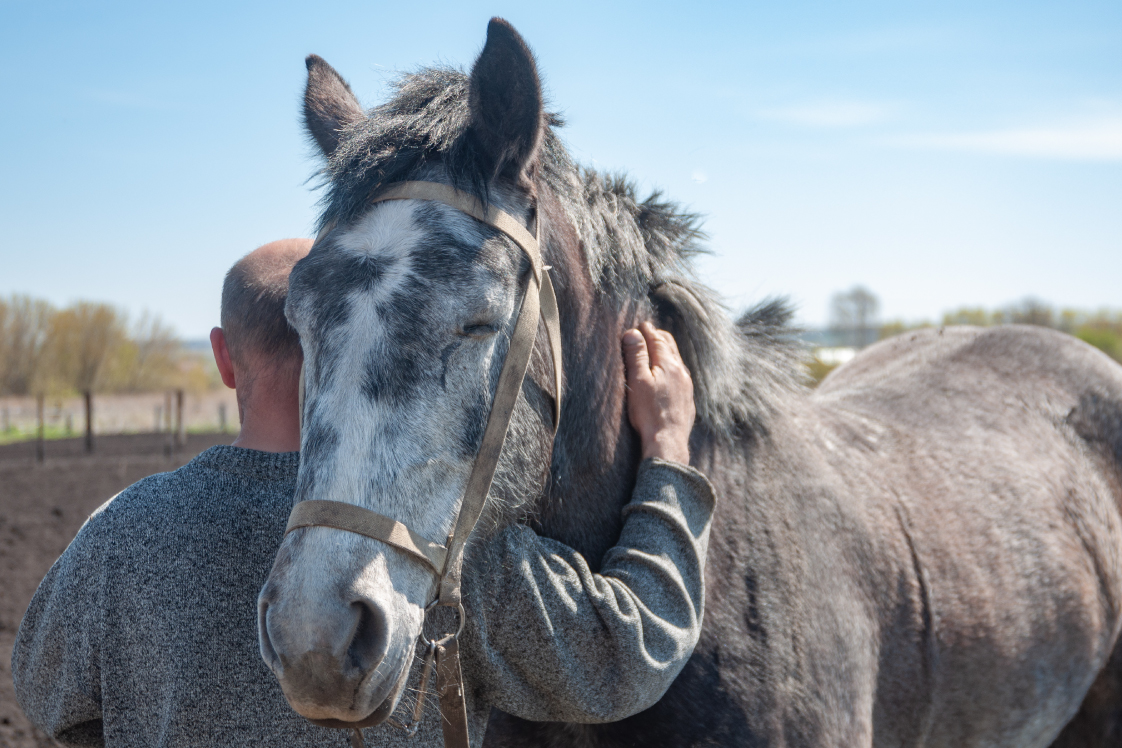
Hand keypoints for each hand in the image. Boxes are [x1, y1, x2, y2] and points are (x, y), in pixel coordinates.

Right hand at [622, 321, 695, 463]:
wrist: (668, 442)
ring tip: (658, 350)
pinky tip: (669, 376)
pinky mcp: (688, 400)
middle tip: (649, 332)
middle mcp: (681, 372)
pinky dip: (672, 369)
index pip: (658, 340)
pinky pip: (681, 377)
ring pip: (677, 362)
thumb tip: (633, 332)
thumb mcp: (638, 381)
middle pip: (671, 347)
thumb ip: (636, 355)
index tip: (641, 324)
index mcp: (668, 364)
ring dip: (667, 352)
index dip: (648, 330)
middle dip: (659, 337)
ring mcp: (687, 387)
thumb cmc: (649, 412)